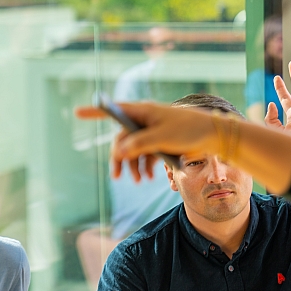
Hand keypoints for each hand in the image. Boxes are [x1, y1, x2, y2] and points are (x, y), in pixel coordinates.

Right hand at [76, 102, 219, 181]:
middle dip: (119, 158)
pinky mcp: (161, 142)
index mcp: (143, 111)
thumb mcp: (161, 137)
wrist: (213, 136)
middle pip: (123, 138)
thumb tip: (119, 152)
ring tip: (140, 181)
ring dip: (134, 166)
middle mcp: (145, 120)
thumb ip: (138, 144)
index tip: (77, 112)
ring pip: (134, 150)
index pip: (115, 110)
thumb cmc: (188, 130)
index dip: (95, 112)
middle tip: (117, 176)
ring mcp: (152, 131)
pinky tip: (150, 177)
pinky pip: (145, 155)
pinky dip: (146, 166)